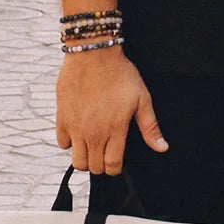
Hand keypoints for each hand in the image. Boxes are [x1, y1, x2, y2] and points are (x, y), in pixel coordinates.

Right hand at [56, 48, 167, 175]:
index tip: (117, 163)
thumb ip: (150, 127)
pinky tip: (79, 133)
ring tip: (93, 148)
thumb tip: (162, 148)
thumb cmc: (120, 74)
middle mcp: (93, 132)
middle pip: (94, 167)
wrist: (93, 54)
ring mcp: (75, 127)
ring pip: (77, 161)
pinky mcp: (62, 118)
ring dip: (85, 159)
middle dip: (101, 166)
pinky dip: (70, 143)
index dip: (116, 168)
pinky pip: (62, 143)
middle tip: (106, 154)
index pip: (112, 165)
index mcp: (115, 129)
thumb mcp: (142, 99)